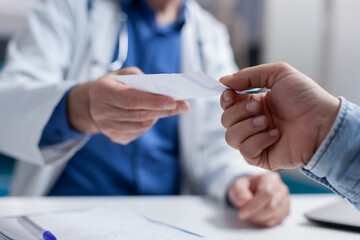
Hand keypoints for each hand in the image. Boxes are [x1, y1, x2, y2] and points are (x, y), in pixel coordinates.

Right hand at [67, 67, 189, 143]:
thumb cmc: (113, 85)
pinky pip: (138, 132)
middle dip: (163, 110)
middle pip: (139, 114)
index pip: (131, 99)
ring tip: (168, 108)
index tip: (173, 100)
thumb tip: (162, 90)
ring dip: (157, 116)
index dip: (153, 101)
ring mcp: (106, 128)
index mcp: (101, 91)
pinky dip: (148, 124)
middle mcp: (101, 112)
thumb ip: (140, 79)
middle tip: (183, 106)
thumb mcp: (122, 74)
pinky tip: (152, 116)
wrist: (92, 103)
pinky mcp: (114, 137)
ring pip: (141, 125)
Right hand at [220, 62, 339, 169]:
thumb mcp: (278, 74)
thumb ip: (249, 75)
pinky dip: (258, 141)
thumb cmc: (306, 97)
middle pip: (225, 120)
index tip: (232, 93)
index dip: (226, 99)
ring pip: (230, 137)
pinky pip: (245, 151)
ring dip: (247, 127)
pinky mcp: (261, 157)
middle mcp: (252, 123)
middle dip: (238, 112)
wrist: (324, 122)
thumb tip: (223, 80)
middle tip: (259, 108)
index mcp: (254, 104)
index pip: (227, 104)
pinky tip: (276, 135)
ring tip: (267, 122)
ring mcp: (256, 140)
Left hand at [228, 172, 289, 226]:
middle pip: (272, 207)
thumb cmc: (245, 187)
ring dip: (259, 219)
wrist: (251, 190)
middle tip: (243, 215)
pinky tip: (257, 216)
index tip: (242, 213)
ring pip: (275, 215)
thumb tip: (244, 200)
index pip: (266, 193)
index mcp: (270, 178)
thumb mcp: (237, 186)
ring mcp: (285, 200)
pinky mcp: (285, 211)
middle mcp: (281, 188)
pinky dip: (264, 222)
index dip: (254, 206)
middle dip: (255, 214)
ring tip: (249, 214)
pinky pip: (276, 221)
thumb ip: (239, 192)